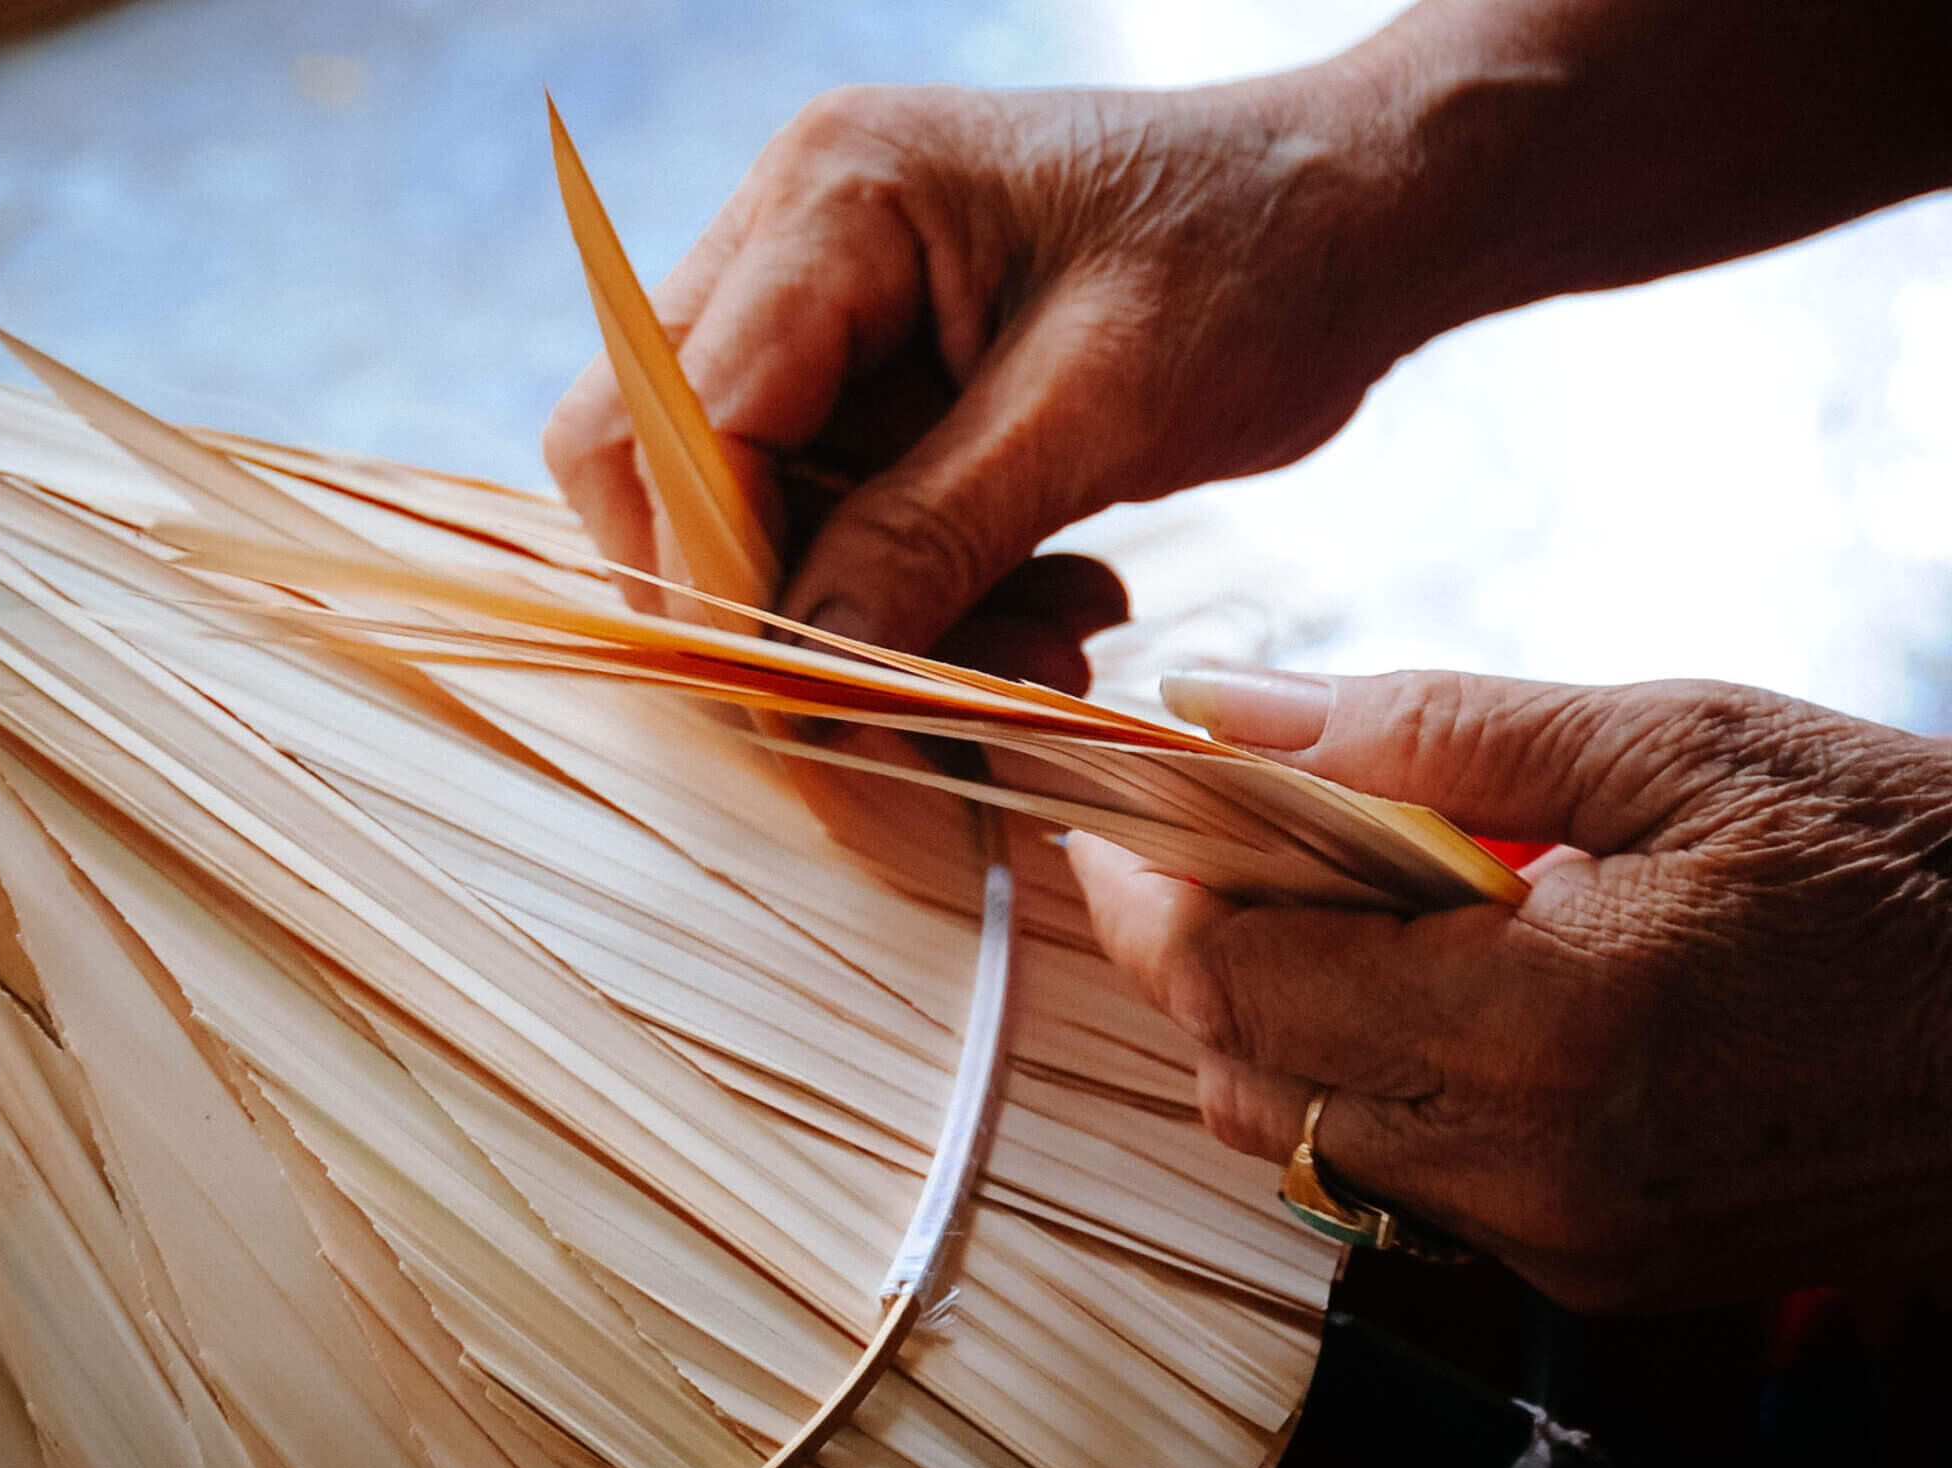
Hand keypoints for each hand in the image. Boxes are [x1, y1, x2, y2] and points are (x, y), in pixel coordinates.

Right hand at [542, 6, 1951, 663]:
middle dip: (770, 607)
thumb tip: (799, 674)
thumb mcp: (1104, 409)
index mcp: (833, 198)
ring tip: (1052, 648)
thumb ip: (933, 533)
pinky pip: (838, 522)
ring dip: (874, 620)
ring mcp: (823, 311)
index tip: (805, 711)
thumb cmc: (1263, 262)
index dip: (713, 580)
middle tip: (907, 703)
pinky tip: (1057, 607)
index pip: (675, 419)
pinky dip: (925, 598)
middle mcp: (791, 242)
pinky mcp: (874, 381)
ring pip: (750, 516)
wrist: (1365, 212)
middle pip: (660, 464)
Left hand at [1069, 665, 1951, 1310]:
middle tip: (1221, 835)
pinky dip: (1371, 1078)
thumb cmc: (1907, 868)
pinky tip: (1443, 982)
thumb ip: (1424, 730)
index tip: (1115, 808)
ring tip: (1343, 897)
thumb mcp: (1676, 742)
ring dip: (1277, 1017)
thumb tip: (1213, 704)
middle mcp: (1532, 1171)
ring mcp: (1561, 1245)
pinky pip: (1403, 1180)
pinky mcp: (1594, 1275)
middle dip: (1195, 951)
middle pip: (1241, 1074)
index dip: (1143, 894)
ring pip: (1306, 1140)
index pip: (1238, 984)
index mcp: (1548, 1028)